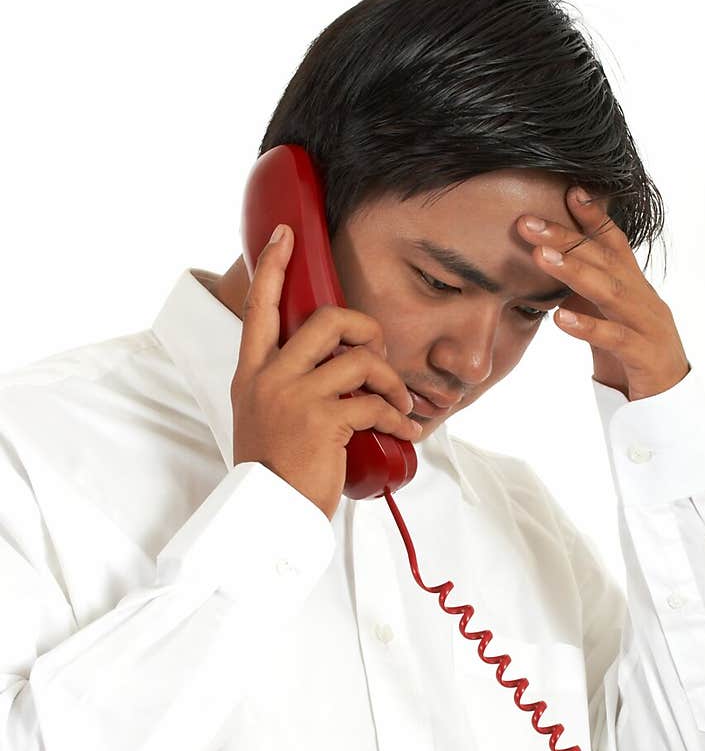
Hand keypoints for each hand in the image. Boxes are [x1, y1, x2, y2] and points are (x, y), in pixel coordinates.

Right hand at [230, 225, 421, 520]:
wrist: (265, 515)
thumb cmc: (272, 472)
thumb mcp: (262, 419)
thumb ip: (285, 386)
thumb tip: (330, 371)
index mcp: (252, 373)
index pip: (258, 307)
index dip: (272, 267)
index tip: (285, 235)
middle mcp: (269, 378)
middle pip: (326, 320)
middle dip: (363, 327)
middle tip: (377, 350)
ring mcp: (294, 397)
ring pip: (358, 359)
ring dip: (390, 380)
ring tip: (400, 402)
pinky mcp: (323, 421)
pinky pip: (374, 403)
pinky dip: (398, 417)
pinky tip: (406, 430)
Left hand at [516, 188, 690, 401]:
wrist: (669, 407)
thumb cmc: (633, 359)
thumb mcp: (606, 319)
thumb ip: (586, 294)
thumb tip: (552, 265)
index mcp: (635, 288)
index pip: (614, 244)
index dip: (593, 217)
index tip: (569, 189)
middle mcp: (644, 300)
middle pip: (605, 261)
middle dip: (566, 238)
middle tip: (527, 222)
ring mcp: (649, 327)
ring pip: (611, 292)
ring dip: (575, 271)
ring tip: (541, 257)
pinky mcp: (646, 358)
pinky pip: (617, 339)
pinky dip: (589, 327)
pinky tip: (561, 319)